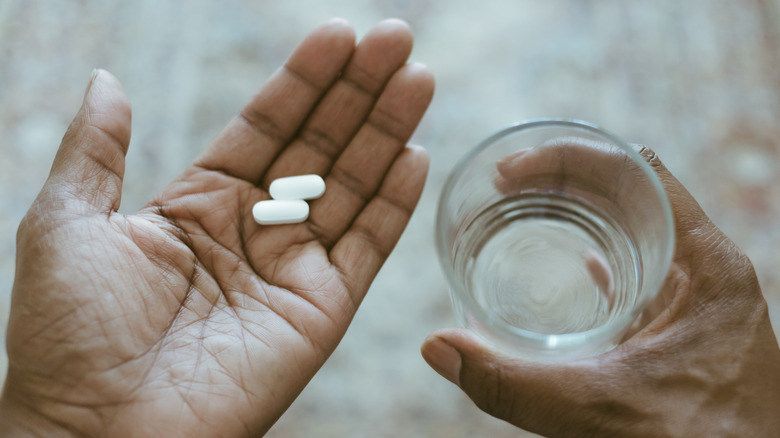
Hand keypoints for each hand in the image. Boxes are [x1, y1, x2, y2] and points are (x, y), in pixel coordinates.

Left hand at [1, 18, 433, 436]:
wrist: (98, 432)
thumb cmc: (69, 334)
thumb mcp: (66, 222)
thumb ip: (96, 149)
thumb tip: (108, 79)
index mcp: (198, 204)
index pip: (265, 125)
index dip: (302, 79)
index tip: (338, 33)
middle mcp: (253, 230)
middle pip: (318, 145)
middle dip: (358, 90)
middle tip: (395, 37)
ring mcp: (292, 270)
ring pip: (351, 186)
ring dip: (387, 130)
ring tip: (417, 77)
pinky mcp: (321, 311)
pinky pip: (367, 247)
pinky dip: (394, 201)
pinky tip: (416, 152)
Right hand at [422, 145, 779, 436]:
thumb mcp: (599, 409)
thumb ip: (512, 383)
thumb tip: (439, 348)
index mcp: (705, 266)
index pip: (637, 171)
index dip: (569, 156)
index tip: (511, 171)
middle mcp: (706, 270)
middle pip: (631, 191)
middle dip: (562, 180)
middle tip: (503, 185)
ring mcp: (698, 297)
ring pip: (634, 228)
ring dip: (579, 215)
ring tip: (522, 212)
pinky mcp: (686, 325)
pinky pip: (640, 269)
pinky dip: (600, 257)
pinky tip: (573, 268)